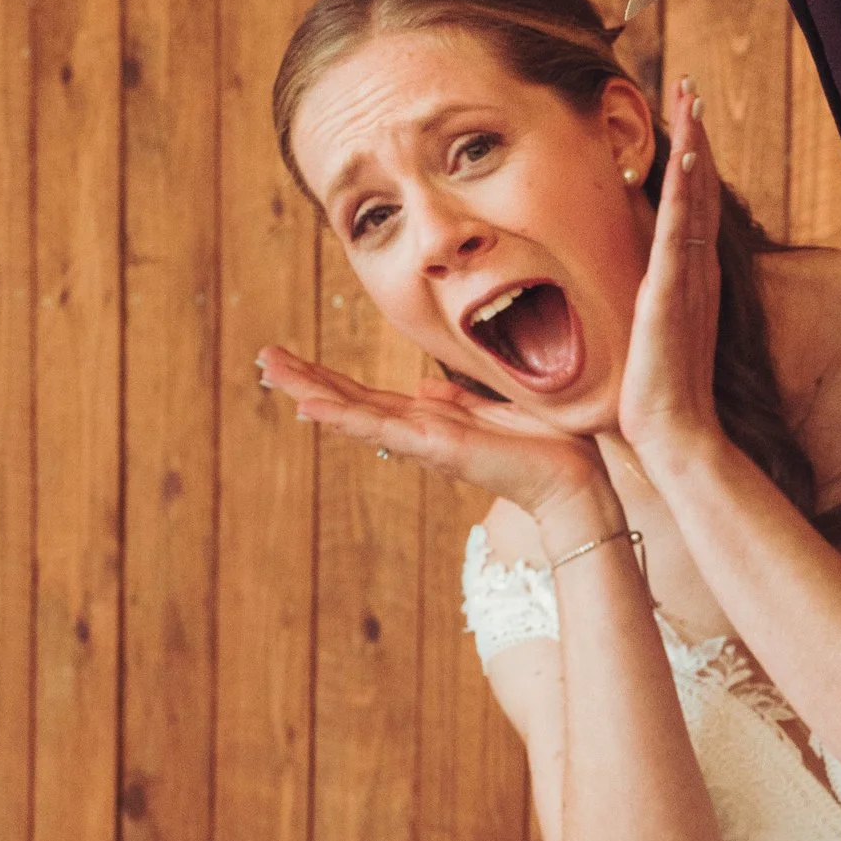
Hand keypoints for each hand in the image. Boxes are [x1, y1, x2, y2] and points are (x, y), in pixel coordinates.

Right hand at [257, 345, 616, 539]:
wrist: (575, 481)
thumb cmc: (547, 446)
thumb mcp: (496, 409)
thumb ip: (460, 401)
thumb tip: (427, 388)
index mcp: (433, 421)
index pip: (371, 397)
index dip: (332, 381)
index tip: (295, 363)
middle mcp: (420, 433)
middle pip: (351, 402)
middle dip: (307, 380)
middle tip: (264, 360)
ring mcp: (424, 442)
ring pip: (356, 414)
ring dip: (312, 392)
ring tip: (271, 372)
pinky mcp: (437, 448)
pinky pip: (383, 429)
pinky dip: (344, 417)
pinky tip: (310, 407)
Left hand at [615, 84, 728, 480]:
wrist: (674, 435)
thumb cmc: (656, 398)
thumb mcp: (645, 337)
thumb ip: (640, 304)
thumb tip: (622, 284)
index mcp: (687, 279)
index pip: (691, 206)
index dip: (690, 160)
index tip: (684, 118)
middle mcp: (695, 271)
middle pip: (700, 189)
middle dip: (697, 135)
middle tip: (692, 86)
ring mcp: (689, 279)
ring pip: (696, 198)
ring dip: (695, 145)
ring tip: (692, 98)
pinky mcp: (673, 293)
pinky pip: (682, 231)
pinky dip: (687, 190)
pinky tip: (687, 155)